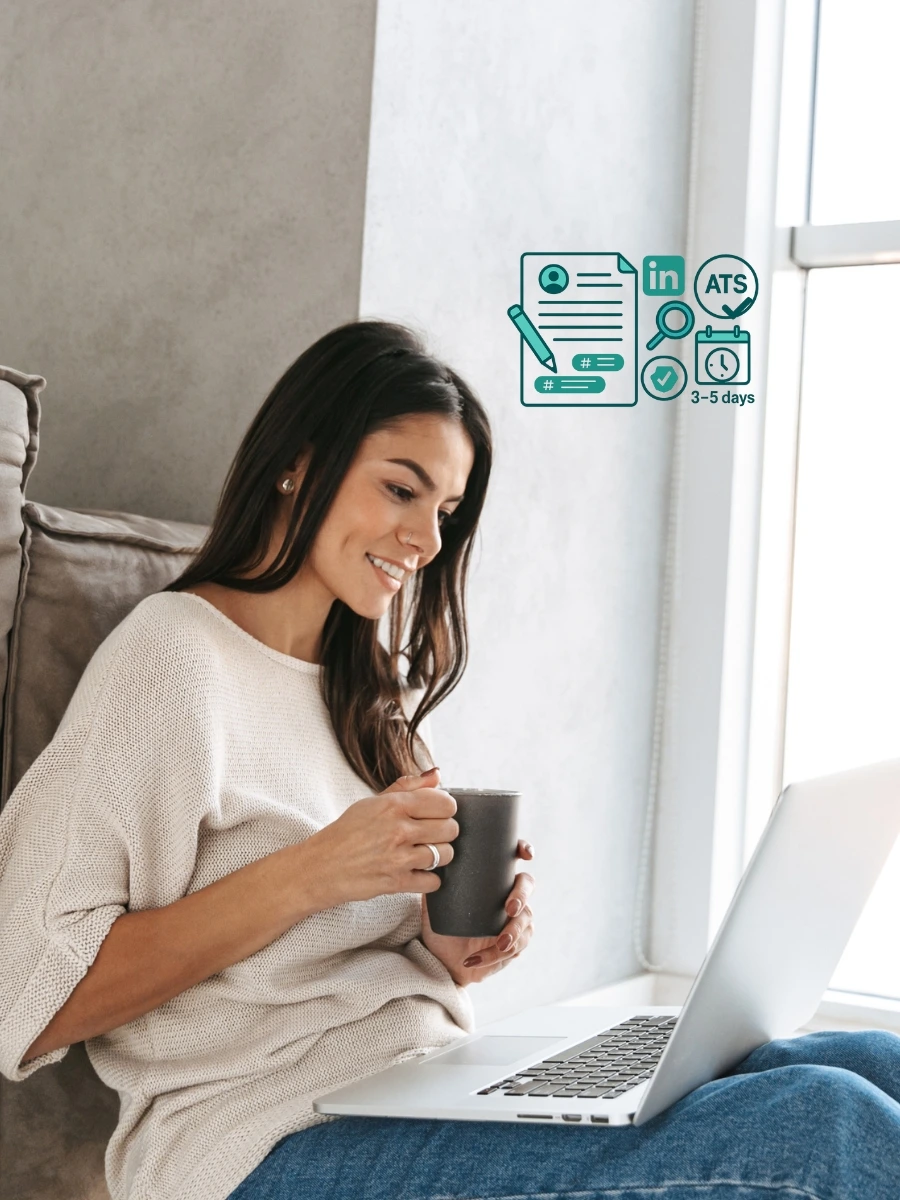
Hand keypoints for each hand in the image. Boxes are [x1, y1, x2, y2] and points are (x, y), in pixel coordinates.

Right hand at [300, 766, 457, 906]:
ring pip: (446, 855)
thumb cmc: (345, 833)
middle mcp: (398, 830)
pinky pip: (433, 882)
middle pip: (450, 829)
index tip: (437, 813)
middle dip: (444, 832)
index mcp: (393, 805)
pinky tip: (416, 872)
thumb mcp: (372, 802)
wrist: (320, 867)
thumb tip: (436, 775)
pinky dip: (429, 879)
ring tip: (423, 853)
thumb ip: (407, 787)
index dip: (445, 808)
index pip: (445, 803)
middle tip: (430, 834)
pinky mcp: (396, 883)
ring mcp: (398, 858)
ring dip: (439, 855)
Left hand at [420, 838, 534, 986]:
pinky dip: (493, 955)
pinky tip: (476, 959)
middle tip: (509, 908)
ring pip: (525, 922)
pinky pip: (514, 949)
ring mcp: (514, 920)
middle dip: (521, 897)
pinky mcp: (514, 945)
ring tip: (499, 944)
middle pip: (527, 886)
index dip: (524, 850)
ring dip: (513, 933)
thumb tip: (428, 860)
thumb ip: (434, 882)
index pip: (513, 858)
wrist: (442, 959)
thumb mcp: (435, 901)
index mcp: (492, 879)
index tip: (526, 855)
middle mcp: (508, 896)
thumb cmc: (442, 926)